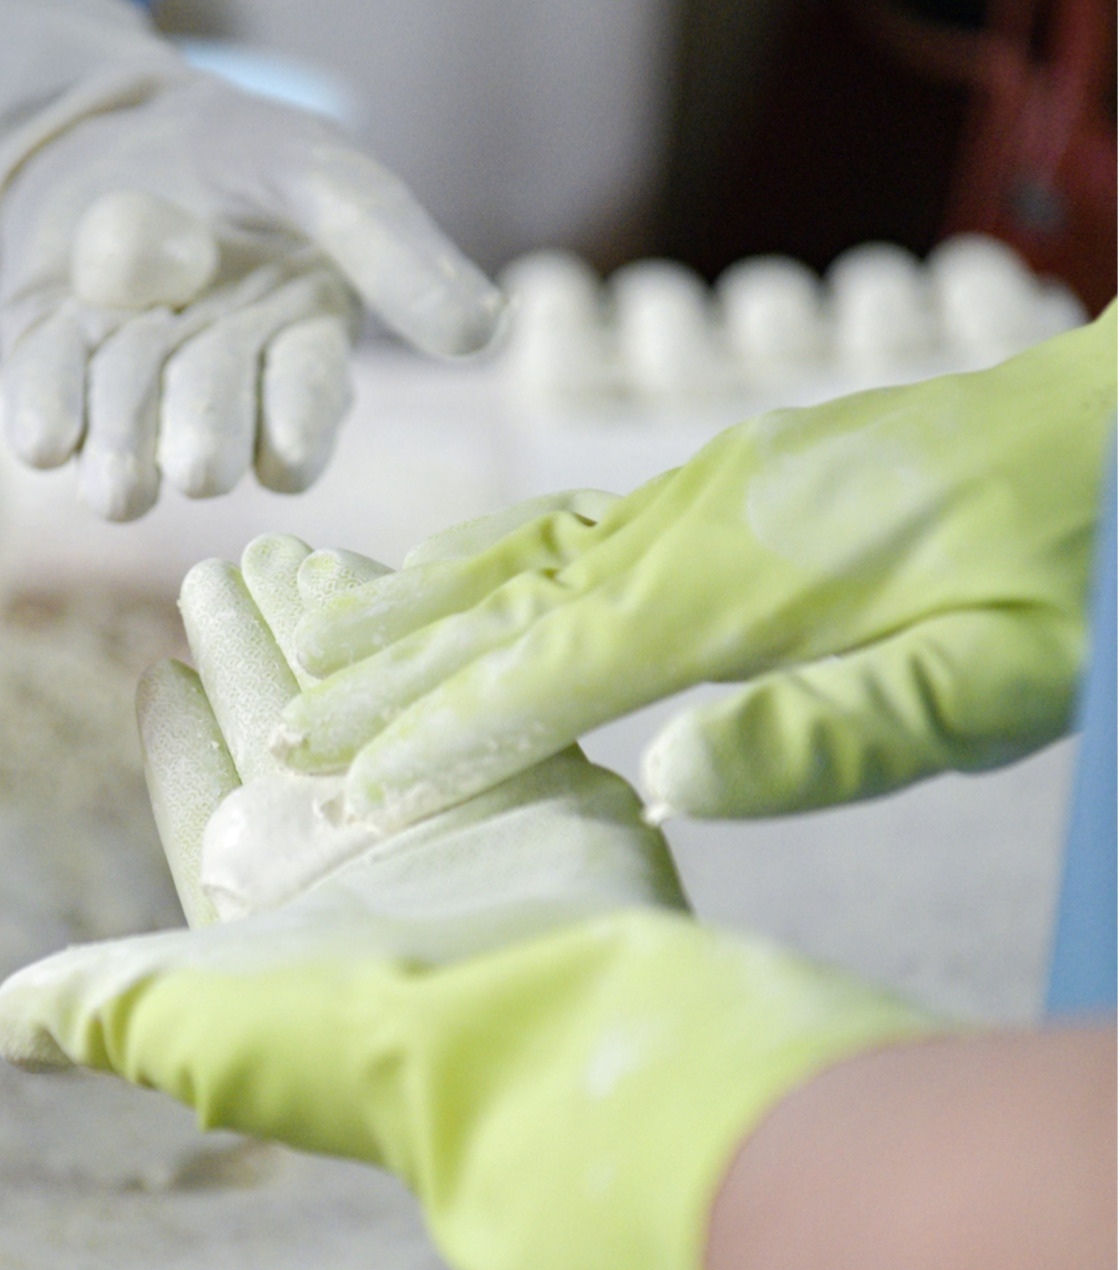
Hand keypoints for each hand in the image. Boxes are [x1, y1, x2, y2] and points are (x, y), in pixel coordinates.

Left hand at [0, 0, 501, 520]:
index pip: (302, 416)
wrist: (113, 127)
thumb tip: (485, 330)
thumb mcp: (322, 178)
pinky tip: (47, 441)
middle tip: (197, 448)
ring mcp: (129, 391)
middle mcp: (214, 393)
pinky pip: (42, 415)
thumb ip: (393, 248)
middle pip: (209, 439)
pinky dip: (45, 422)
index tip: (286, 454)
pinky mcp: (49, 374)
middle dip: (202, 437)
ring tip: (120, 456)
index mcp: (295, 356)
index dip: (294, 434)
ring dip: (121, 441)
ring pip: (123, 445)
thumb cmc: (243, 158)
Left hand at [0, 533, 930, 1269]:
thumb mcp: (179, 1017)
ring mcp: (440, 814)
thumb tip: (2, 1025)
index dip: (177, 739)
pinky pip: (462, 683)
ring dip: (324, 626)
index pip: (204, 796)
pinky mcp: (532, 780)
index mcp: (259, 902)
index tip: (155, 673)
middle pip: (279, 726)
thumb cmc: (344, 1038)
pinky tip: (397, 577)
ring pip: (365, 693)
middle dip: (243, 650)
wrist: (538, 1044)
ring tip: (288, 551)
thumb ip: (93, 1001)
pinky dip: (428, 635)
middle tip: (212, 571)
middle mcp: (347, 857)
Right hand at [276, 307, 1115, 827]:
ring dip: (408, 606)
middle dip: (390, 677)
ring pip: (514, 553)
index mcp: (734, 588)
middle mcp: (683, 527)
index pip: (549, 672)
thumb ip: (835, 734)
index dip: (445, 732)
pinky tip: (435, 574)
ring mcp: (688, 493)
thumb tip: (668, 781)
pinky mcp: (708, 483)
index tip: (351, 787)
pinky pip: (555, 521)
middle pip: (502, 609)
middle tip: (287, 732)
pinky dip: (471, 555)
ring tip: (310, 644)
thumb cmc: (1060, 568)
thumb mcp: (994, 680)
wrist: (1103, 426)